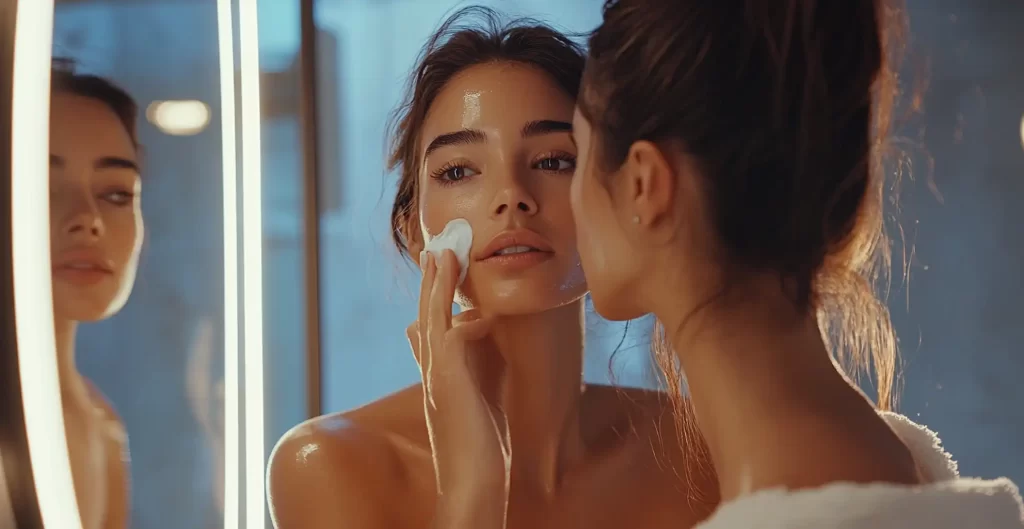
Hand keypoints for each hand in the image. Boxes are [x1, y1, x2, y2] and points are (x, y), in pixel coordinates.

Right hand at [409, 250, 508, 526]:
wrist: (473, 482)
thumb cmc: (482, 448)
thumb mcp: (484, 398)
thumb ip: (484, 367)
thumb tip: (488, 336)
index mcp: (438, 378)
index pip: (429, 332)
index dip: (434, 303)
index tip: (441, 275)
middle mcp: (430, 372)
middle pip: (426, 316)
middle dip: (432, 282)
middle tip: (437, 249)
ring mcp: (434, 373)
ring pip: (429, 315)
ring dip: (437, 281)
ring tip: (444, 251)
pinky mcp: (444, 376)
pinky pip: (445, 329)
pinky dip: (455, 307)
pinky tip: (469, 295)